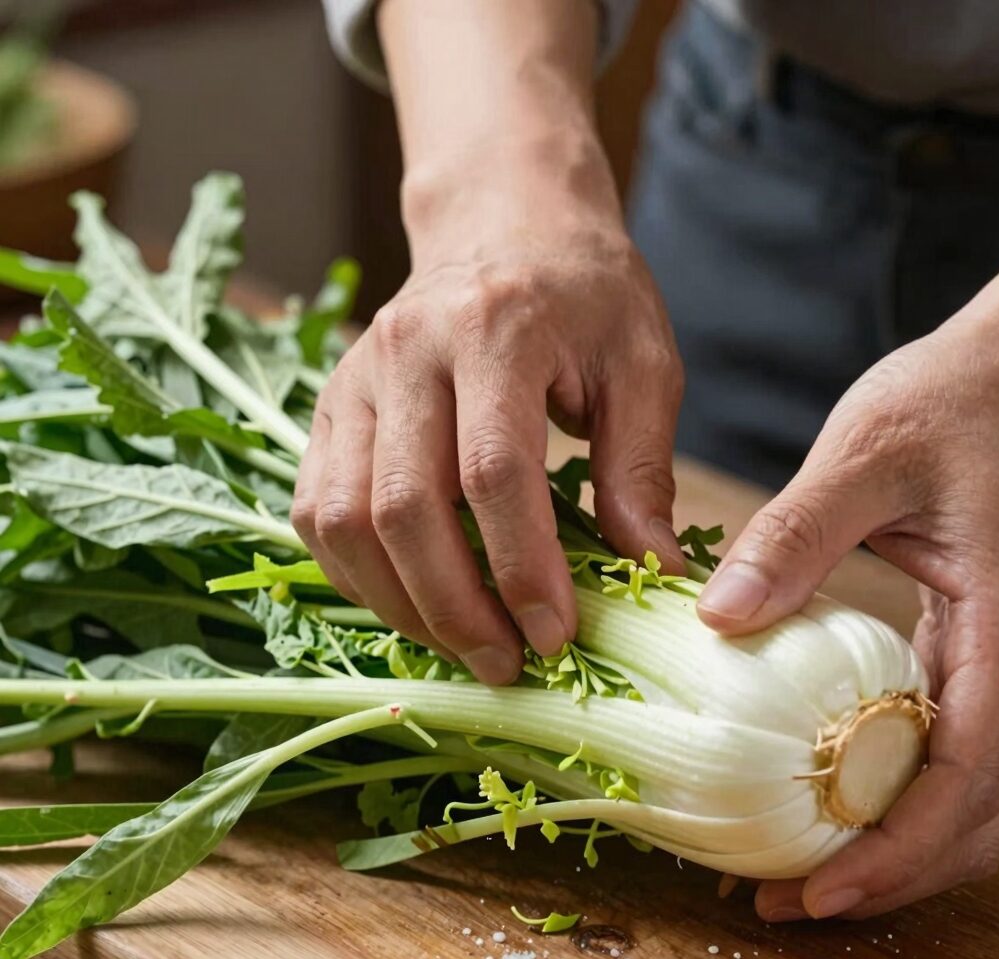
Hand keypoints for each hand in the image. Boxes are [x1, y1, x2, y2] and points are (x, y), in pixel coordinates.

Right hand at [292, 145, 682, 683]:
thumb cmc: (584, 294)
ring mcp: (353, 379)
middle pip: (403, 506)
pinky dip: (355, 573)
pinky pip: (315, 508)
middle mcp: (404, 350)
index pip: (493, 471)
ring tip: (461, 645)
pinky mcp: (328, 407)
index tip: (555, 633)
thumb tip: (651, 573)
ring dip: (398, 602)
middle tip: (507, 662)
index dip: (521, 567)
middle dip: (454, 606)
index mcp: (493, 330)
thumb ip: (641, 469)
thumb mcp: (642, 364)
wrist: (503, 225)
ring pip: (343, 517)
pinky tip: (409, 601)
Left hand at [696, 255, 998, 918]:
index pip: (971, 772)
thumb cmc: (948, 404)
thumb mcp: (865, 456)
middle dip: (891, 872)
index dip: (900, 848)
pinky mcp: (963, 650)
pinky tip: (822, 791)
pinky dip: (887, 790)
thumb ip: (798, 533)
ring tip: (798, 869)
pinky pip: (939, 745)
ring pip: (965, 792)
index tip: (821, 889)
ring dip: (890, 844)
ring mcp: (995, 660)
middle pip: (977, 812)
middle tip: (789, 901)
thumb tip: (719, 618)